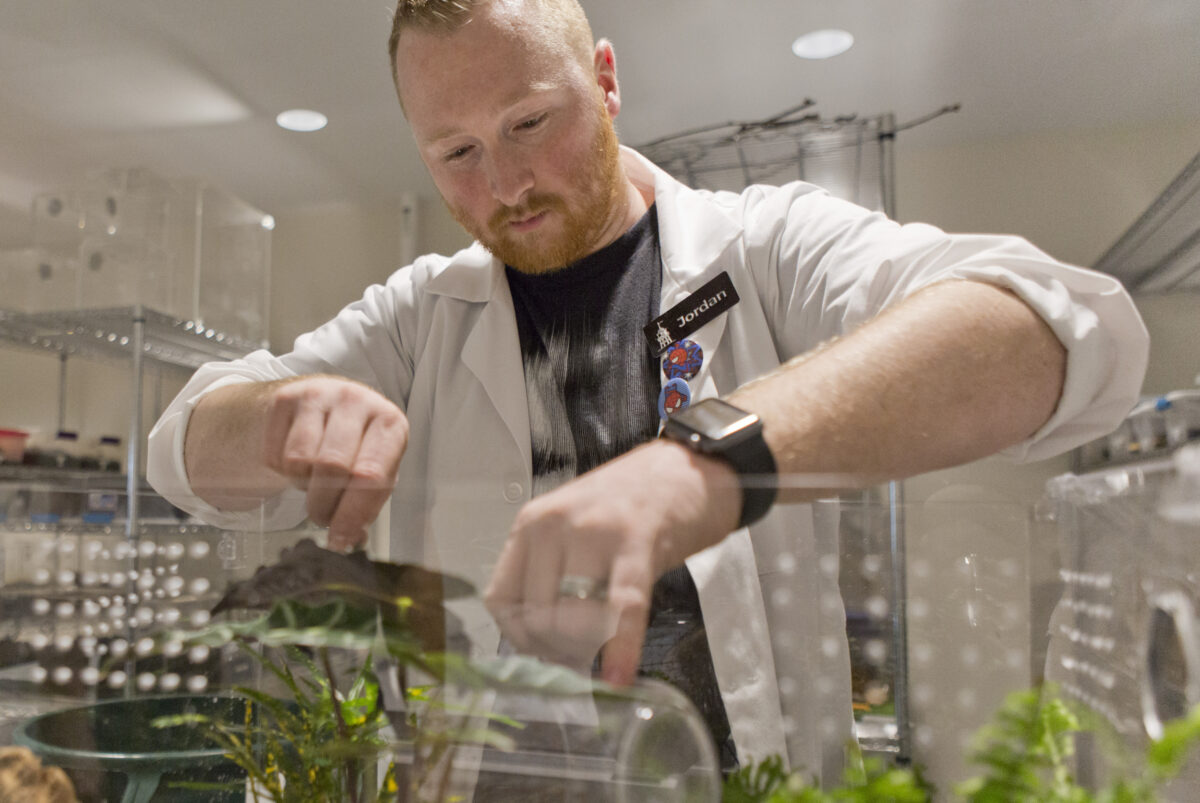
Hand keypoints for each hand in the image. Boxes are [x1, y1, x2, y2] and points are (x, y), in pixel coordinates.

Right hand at [262, 376, 408, 550]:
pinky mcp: (285, 398)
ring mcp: (319, 395)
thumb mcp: (374, 469)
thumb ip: (367, 505)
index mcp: (389, 423)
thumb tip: (351, 540)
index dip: (353, 514)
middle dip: (323, 505)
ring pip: (299, 461)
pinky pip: (275, 454)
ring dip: (302, 485)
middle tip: (322, 516)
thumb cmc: (356, 444)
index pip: (370, 475)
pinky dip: (282, 471)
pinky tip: (298, 463)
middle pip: (332, 467)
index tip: (340, 539)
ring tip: (314, 481)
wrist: (323, 404)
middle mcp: (357, 401)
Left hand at [483, 439, 740, 683]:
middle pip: (535, 616)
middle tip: (591, 651)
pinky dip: (620, 647)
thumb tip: (543, 649)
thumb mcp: (575, 533)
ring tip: (611, 646)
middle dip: (561, 648)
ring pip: (570, 618)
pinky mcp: (637, 543)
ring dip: (590, 647)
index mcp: (532, 523)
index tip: (549, 650)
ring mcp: (592, 531)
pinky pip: (620, 607)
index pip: (501, 599)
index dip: (521, 637)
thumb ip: (553, 577)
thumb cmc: (632, 506)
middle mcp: (552, 524)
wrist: (688, 467)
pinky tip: (620, 676)